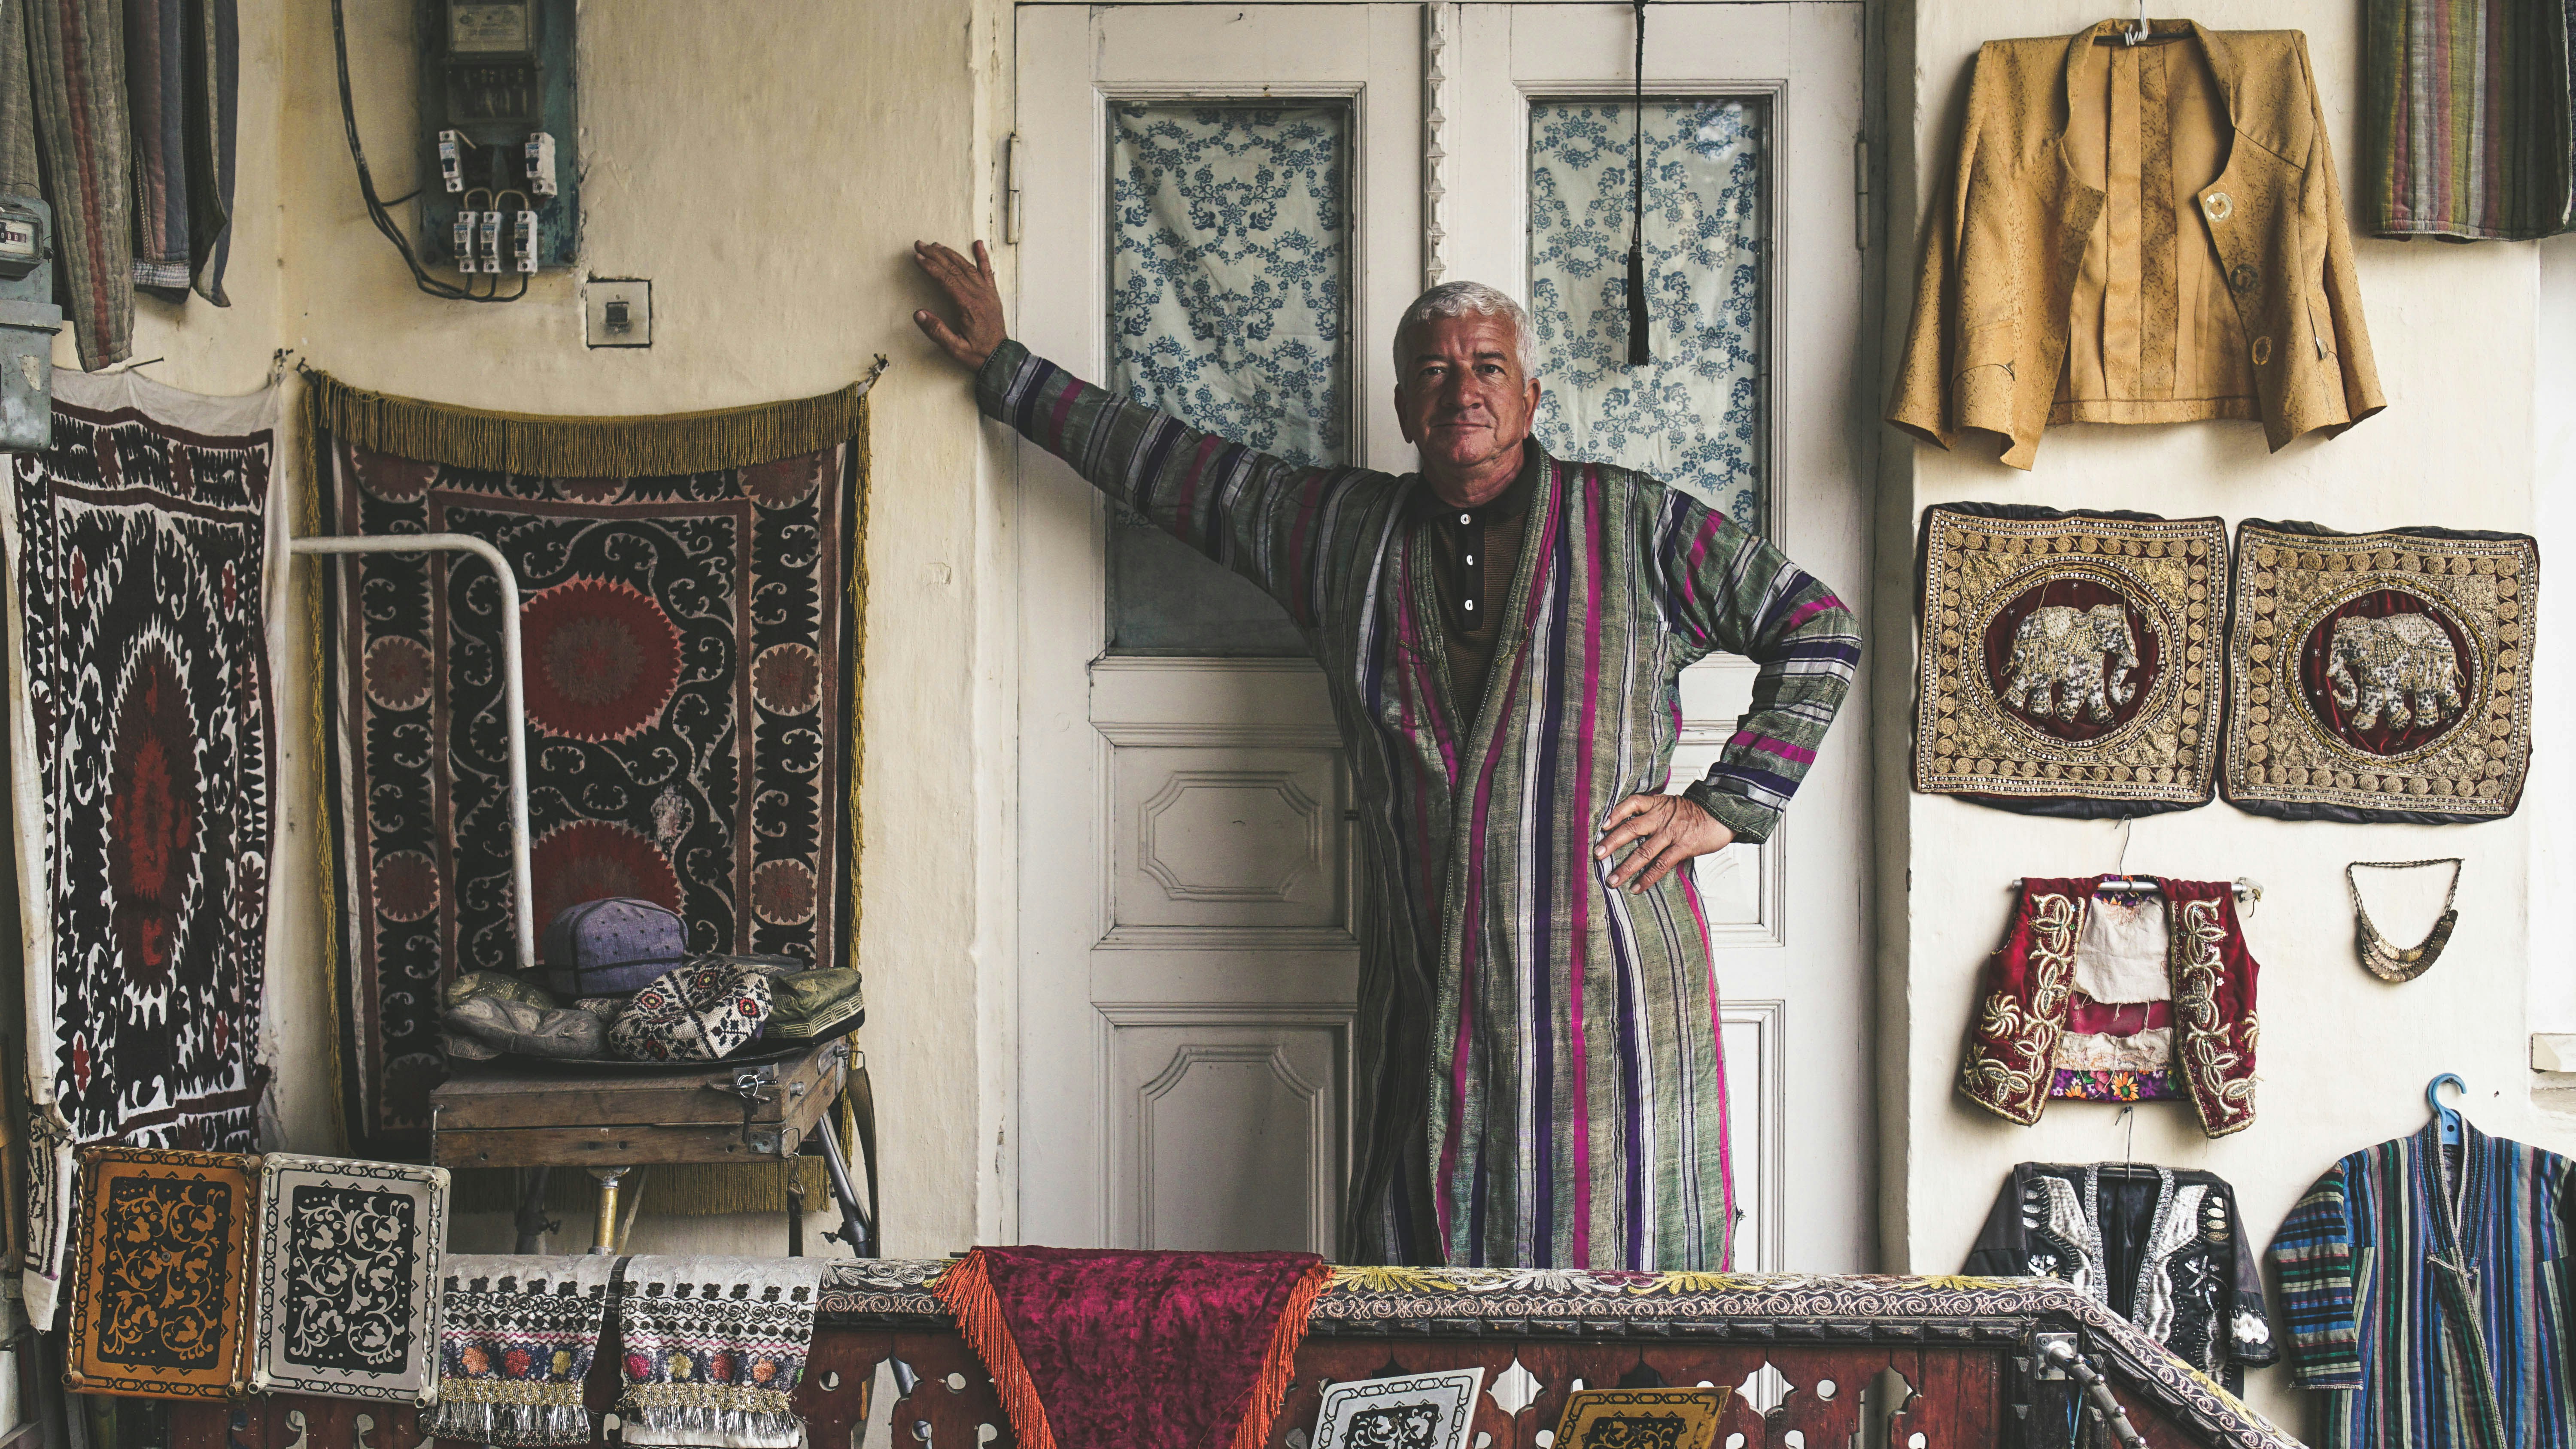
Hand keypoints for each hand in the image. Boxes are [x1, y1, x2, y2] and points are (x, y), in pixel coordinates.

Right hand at [911, 240, 1005, 370]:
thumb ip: (936, 331)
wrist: (1001, 358)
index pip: (946, 279)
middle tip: (920, 245)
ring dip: (951, 254)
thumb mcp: (954, 348)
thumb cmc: (977, 354)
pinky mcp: (992, 294)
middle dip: (935, 255)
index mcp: (968, 306)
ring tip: (936, 245)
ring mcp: (987, 293)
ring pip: (967, 267)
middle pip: (954, 269)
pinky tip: (978, 244)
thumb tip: (918, 314)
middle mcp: (978, 295)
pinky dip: (982, 257)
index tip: (918, 257)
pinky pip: (987, 271)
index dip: (930, 267)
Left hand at [1594, 794, 1734, 892]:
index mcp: (1658, 804)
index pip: (1632, 803)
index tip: (1603, 825)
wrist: (1724, 813)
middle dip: (1612, 842)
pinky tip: (1637, 887)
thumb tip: (1631, 829)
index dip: (1616, 813)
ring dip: (1626, 867)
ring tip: (1612, 880)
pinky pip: (1661, 865)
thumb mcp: (1673, 805)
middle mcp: (1662, 817)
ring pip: (1643, 851)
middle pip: (1631, 828)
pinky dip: (1647, 878)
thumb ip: (1654, 814)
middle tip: (1597, 855)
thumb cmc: (1697, 812)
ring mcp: (1672, 833)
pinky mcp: (1683, 847)